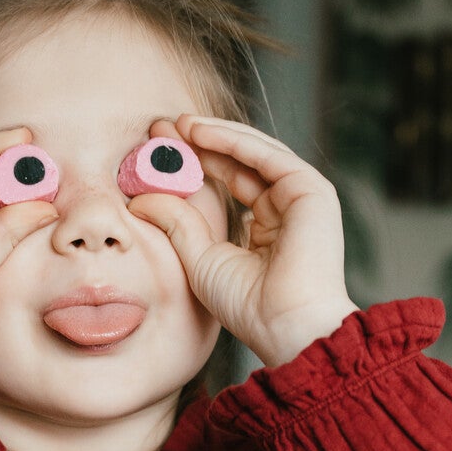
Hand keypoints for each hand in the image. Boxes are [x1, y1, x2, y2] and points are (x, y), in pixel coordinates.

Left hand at [126, 115, 357, 368]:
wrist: (284, 325)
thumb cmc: (248, 306)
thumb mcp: (199, 257)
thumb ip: (176, 223)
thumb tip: (140, 199)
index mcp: (266, 230)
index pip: (228, 182)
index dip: (194, 163)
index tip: (158, 149)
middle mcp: (285, 210)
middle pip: (239, 163)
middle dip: (200, 143)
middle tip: (161, 128)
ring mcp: (301, 198)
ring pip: (253, 153)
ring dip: (214, 135)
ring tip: (176, 125)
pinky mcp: (311, 190)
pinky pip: (266, 155)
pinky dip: (232, 140)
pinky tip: (199, 133)